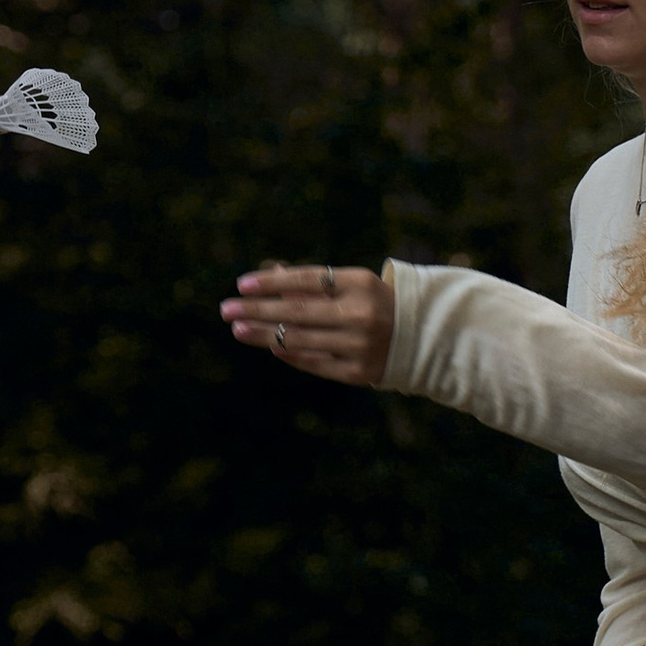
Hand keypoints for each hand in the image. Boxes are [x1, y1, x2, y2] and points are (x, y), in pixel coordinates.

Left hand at [221, 260, 395, 386]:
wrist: (419, 336)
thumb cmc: (372, 302)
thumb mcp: (349, 284)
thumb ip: (311, 282)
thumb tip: (268, 273)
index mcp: (360, 284)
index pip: (307, 279)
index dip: (272, 282)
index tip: (242, 284)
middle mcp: (361, 314)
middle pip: (297, 312)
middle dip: (257, 310)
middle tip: (226, 309)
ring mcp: (359, 346)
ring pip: (300, 340)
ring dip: (263, 334)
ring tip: (237, 328)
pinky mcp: (357, 372)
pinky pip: (313, 363)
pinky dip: (288, 353)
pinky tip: (269, 345)